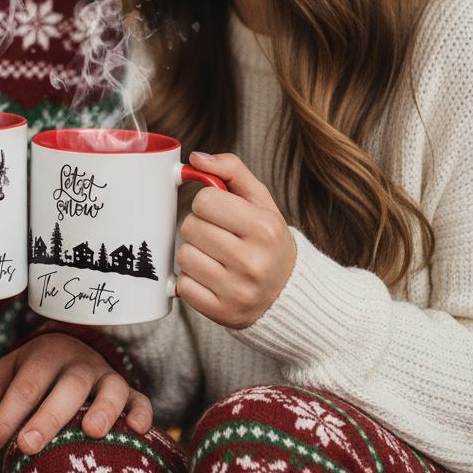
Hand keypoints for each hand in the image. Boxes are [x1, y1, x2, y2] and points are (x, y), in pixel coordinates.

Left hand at [0, 333, 152, 455]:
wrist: (74, 351)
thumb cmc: (35, 372)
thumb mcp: (9, 371)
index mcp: (46, 355)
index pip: (25, 385)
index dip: (5, 415)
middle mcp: (80, 363)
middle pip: (67, 386)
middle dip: (48, 416)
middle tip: (27, 446)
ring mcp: (108, 377)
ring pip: (111, 388)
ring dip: (103, 408)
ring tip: (91, 432)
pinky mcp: (131, 394)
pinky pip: (141, 400)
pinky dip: (142, 413)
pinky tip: (137, 431)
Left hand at [176, 152, 295, 328]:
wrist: (290, 295)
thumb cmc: (268, 241)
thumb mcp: (261, 202)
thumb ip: (231, 171)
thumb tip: (195, 159)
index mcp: (264, 229)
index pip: (204, 200)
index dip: (208, 203)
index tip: (221, 213)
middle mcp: (253, 261)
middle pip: (190, 226)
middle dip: (200, 227)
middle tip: (220, 236)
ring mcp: (237, 291)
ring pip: (183, 255)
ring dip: (194, 253)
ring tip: (217, 258)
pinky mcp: (223, 313)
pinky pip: (182, 286)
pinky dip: (191, 280)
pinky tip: (212, 278)